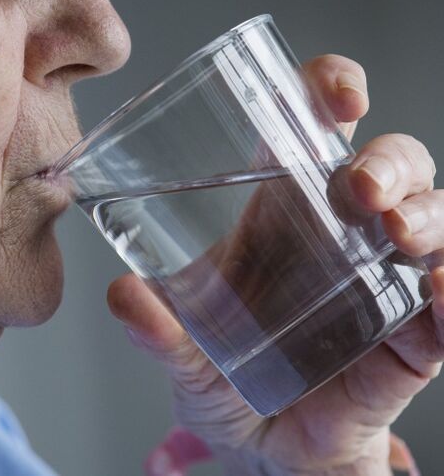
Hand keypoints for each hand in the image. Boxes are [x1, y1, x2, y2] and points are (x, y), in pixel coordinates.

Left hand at [108, 54, 441, 474]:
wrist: (259, 449)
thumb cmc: (222, 383)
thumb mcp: (183, 354)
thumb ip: (156, 329)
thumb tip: (122, 294)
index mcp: (280, 216)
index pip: (314, 130)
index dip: (332, 93)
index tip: (339, 95)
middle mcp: (338, 236)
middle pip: (389, 165)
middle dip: (387, 163)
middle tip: (359, 189)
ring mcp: (379, 282)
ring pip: (431, 218)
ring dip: (427, 214)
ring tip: (398, 236)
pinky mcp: (407, 339)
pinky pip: (443, 308)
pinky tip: (440, 293)